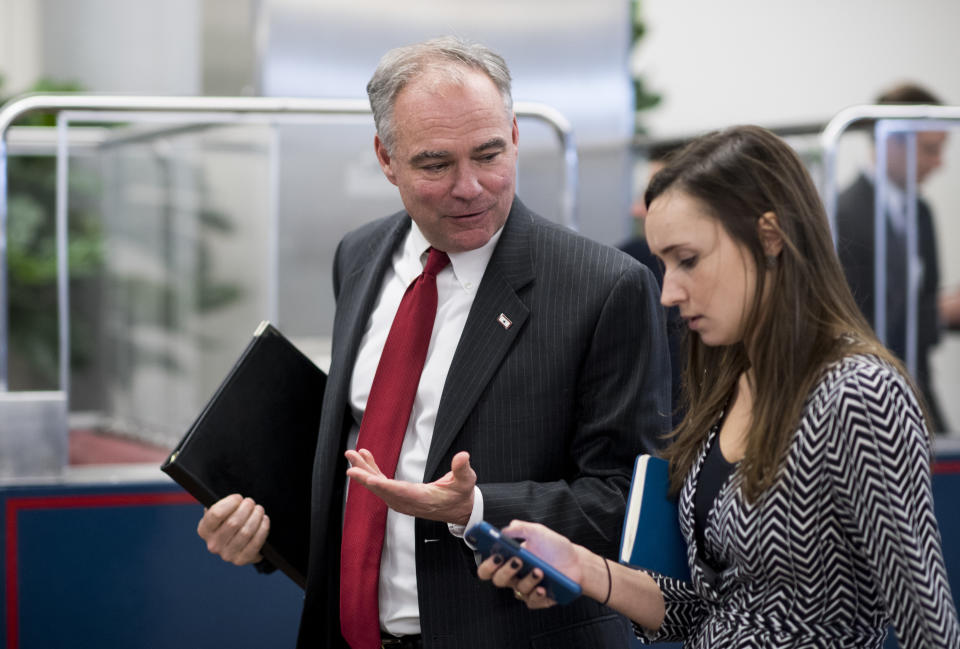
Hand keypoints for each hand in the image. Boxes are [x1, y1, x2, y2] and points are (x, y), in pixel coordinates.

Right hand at [197, 494, 269, 565]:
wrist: (238, 543)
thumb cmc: (229, 521)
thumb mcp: (221, 512)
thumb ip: (223, 505)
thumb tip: (234, 499)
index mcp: (204, 529)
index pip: (216, 514)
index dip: (230, 503)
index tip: (238, 498)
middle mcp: (213, 544)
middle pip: (233, 522)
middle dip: (246, 509)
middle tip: (251, 502)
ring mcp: (227, 555)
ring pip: (246, 532)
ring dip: (256, 517)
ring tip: (259, 510)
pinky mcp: (241, 560)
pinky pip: (255, 543)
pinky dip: (262, 529)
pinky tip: (264, 520)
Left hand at [344, 449, 475, 524]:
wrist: (460, 510)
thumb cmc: (462, 496)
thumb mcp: (467, 481)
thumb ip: (463, 469)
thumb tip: (462, 457)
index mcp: (422, 499)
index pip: (398, 492)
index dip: (380, 484)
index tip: (365, 477)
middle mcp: (408, 502)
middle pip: (382, 489)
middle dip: (365, 473)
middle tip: (352, 458)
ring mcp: (402, 500)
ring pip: (379, 486)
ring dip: (365, 470)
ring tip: (354, 455)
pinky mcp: (401, 496)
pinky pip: (382, 484)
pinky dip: (373, 471)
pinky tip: (366, 459)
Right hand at [476, 520, 581, 609]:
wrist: (577, 562)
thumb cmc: (556, 547)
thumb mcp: (538, 531)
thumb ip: (520, 528)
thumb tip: (505, 530)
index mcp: (510, 559)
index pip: (489, 566)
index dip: (488, 564)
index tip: (496, 555)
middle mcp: (516, 574)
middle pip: (497, 580)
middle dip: (505, 571)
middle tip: (517, 560)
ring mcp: (527, 587)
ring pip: (517, 589)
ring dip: (528, 580)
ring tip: (540, 570)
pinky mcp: (538, 598)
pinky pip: (531, 602)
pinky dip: (536, 595)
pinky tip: (543, 587)